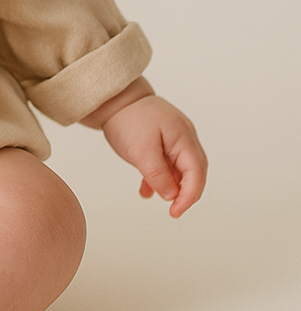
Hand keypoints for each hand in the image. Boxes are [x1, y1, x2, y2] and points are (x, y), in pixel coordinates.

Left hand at [97, 91, 207, 217]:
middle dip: (184, 192)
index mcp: (184, 138)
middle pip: (193, 172)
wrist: (112, 97)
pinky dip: (158, 176)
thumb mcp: (141, 151)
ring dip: (169, 184)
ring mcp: (174, 136)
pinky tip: (145, 188)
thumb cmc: (127, 119)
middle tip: (171, 210)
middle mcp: (184, 137)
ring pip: (179, 168)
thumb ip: (158, 175)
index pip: (197, 174)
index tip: (175, 212)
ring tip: (152, 193)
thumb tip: (172, 196)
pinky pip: (166, 162)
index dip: (189, 196)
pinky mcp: (162, 138)